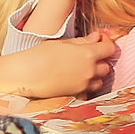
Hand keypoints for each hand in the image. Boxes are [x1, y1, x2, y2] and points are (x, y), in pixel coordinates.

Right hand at [0, 30, 116, 98]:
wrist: (24, 75)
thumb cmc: (40, 55)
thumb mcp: (63, 43)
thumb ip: (83, 41)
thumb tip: (96, 37)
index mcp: (88, 54)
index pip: (109, 48)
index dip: (106, 44)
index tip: (100, 42)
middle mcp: (89, 71)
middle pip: (106, 66)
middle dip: (100, 61)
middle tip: (88, 57)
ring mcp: (83, 85)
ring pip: (99, 81)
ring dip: (94, 76)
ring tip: (80, 70)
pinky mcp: (75, 95)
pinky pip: (88, 92)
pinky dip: (85, 88)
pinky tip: (74, 82)